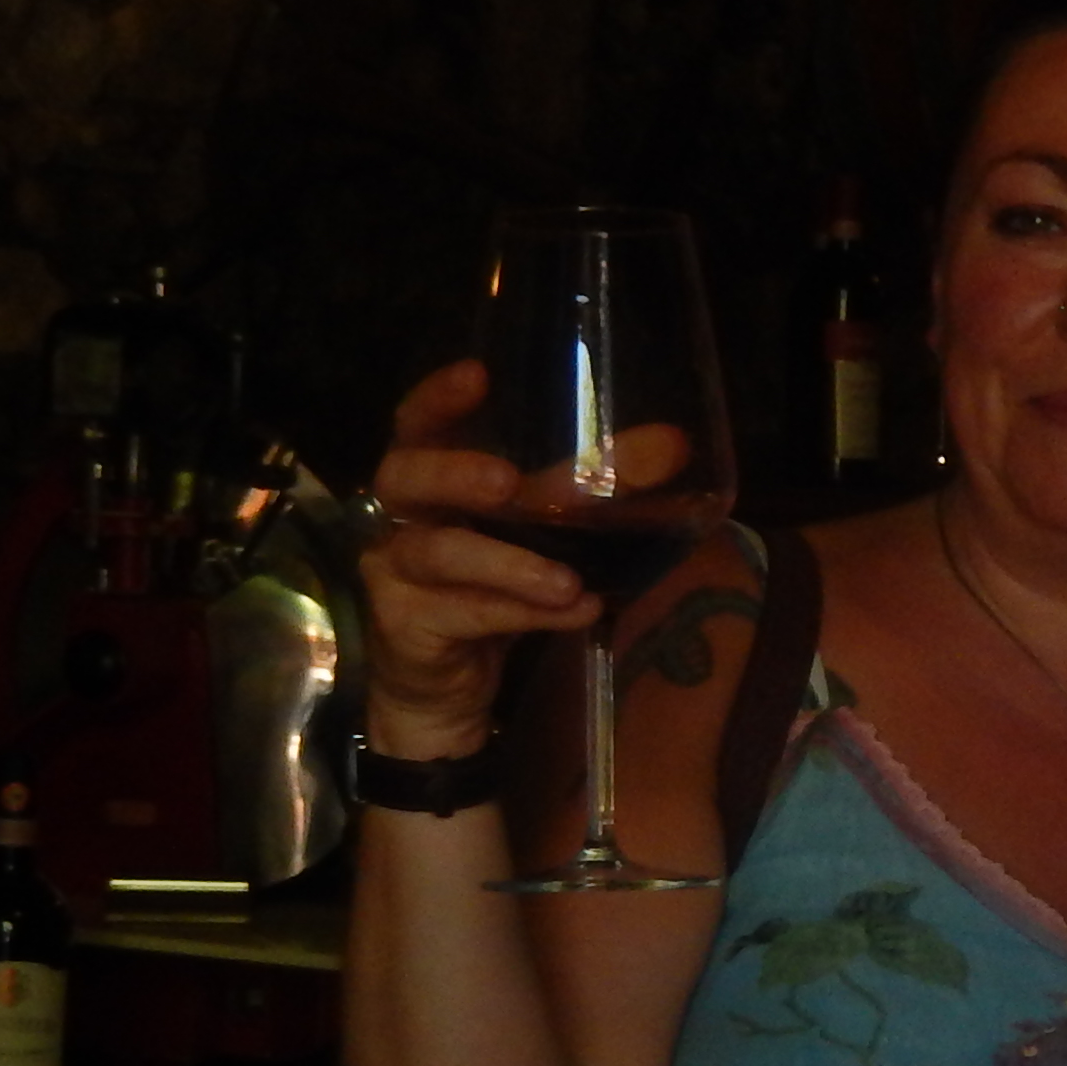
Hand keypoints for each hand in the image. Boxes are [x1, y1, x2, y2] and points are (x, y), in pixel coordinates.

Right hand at [355, 358, 590, 758]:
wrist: (449, 690)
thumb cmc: (492, 589)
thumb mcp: (540, 534)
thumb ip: (587, 493)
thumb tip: (673, 446)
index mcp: (428, 479)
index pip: (417, 424)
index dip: (438, 399)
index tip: (477, 374)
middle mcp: (399, 517)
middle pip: (406, 477)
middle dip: (455, 473)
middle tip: (506, 483)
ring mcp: (392, 574)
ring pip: (440, 555)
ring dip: (510, 564)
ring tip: (569, 581)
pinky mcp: (405, 629)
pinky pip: (462, 615)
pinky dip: (523, 614)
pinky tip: (577, 611)